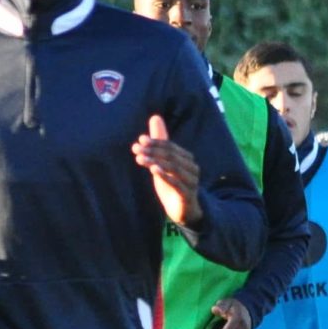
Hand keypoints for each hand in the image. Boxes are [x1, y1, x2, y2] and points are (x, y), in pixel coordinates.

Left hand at [133, 114, 202, 228]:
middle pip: (171, 156)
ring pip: (173, 168)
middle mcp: (192, 169)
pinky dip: (165, 176)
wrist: (184, 211)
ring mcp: (191, 182)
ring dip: (155, 161)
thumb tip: (155, 117)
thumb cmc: (173, 184)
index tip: (140, 140)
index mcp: (187, 159)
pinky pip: (177, 183)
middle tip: (135, 149)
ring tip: (139, 159)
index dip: (156, 142)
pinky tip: (153, 170)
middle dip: (153, 151)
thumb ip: (160, 142)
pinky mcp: (187, 195)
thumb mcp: (164, 162)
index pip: (171, 147)